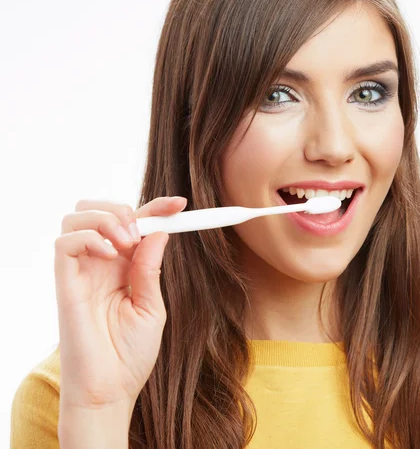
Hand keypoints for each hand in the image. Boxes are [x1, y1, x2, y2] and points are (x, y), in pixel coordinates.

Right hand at [54, 196, 186, 411]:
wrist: (110, 390)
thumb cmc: (131, 354)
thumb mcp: (152, 306)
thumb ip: (151, 268)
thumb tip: (160, 232)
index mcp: (124, 267)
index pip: (135, 224)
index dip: (156, 207)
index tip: (180, 204)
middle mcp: (100, 263)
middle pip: (98, 210)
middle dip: (122, 208)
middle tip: (141, 230)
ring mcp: (81, 271)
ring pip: (77, 217)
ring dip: (106, 218)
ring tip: (126, 243)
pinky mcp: (64, 283)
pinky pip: (65, 243)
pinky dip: (88, 237)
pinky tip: (109, 254)